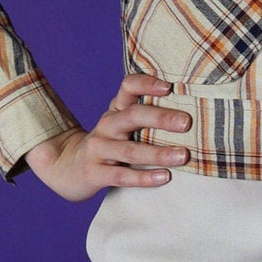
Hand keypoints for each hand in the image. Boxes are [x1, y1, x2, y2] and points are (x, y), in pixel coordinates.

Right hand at [25, 73, 190, 200]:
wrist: (66, 168)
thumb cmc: (108, 143)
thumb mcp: (121, 124)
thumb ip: (146, 115)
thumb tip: (195, 110)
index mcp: (116, 110)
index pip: (128, 87)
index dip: (147, 84)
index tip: (169, 86)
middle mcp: (107, 125)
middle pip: (132, 116)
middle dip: (161, 118)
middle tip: (186, 122)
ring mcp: (98, 149)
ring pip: (130, 149)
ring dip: (158, 153)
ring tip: (183, 155)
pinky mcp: (95, 173)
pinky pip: (121, 175)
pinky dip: (144, 177)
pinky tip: (164, 178)